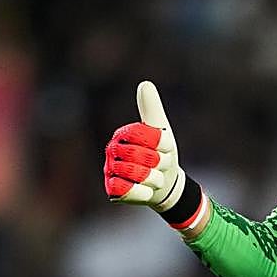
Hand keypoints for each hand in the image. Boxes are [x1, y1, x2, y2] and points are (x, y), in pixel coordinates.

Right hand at [104, 81, 185, 211]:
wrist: (165, 184)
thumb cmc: (161, 153)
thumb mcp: (161, 129)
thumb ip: (152, 109)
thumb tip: (145, 84)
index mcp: (122, 135)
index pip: (142, 135)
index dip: (160, 144)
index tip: (166, 147)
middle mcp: (112, 152)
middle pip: (141, 156)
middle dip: (159, 162)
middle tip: (160, 165)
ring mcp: (111, 171)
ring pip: (138, 174)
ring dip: (155, 178)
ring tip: (155, 177)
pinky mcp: (113, 191)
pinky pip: (130, 191)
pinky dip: (145, 192)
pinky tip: (147, 190)